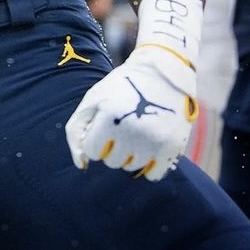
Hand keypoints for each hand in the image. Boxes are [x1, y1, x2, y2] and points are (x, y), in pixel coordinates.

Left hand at [65, 44, 197, 181]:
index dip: (95, 138)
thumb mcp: (93, 99)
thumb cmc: (121, 87)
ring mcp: (154, 141)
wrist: (161, 73)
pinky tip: (149, 145)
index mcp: (109, 116)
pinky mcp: (172, 147)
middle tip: (121, 126)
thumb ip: (76, 130)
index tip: (103, 125)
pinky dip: (149, 165)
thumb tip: (81, 164)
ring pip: (131, 167)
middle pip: (112, 161)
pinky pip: (153, 175)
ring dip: (129, 154)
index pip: (92, 151)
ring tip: (135, 131)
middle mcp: (132, 131)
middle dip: (112, 147)